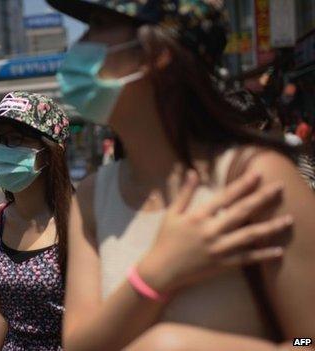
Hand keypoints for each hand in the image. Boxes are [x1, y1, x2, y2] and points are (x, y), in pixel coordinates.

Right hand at [138, 170, 291, 294]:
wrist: (162, 270)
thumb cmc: (165, 240)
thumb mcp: (171, 214)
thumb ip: (184, 193)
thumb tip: (192, 172)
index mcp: (198, 216)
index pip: (225, 197)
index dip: (242, 184)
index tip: (257, 174)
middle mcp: (211, 231)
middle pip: (242, 211)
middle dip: (262, 198)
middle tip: (279, 187)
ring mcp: (218, 249)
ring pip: (250, 235)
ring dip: (271, 227)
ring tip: (288, 219)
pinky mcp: (222, 264)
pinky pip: (246, 258)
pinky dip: (263, 255)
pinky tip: (278, 250)